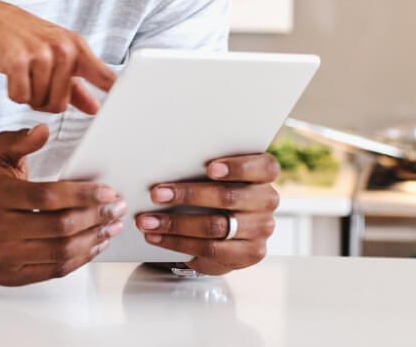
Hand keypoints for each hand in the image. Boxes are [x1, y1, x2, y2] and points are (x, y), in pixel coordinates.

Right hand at [0, 0, 117, 112]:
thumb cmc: (20, 37)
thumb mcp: (53, 53)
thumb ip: (75, 83)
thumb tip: (96, 107)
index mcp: (77, 47)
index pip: (106, 77)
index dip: (118, 95)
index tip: (135, 108)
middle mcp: (63, 49)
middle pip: (62, 104)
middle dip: (45, 100)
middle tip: (33, 78)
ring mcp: (41, 54)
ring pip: (41, 103)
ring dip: (28, 95)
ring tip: (22, 72)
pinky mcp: (18, 61)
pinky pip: (21, 97)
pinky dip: (14, 92)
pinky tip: (10, 72)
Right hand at [0, 125, 126, 285]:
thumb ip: (19, 140)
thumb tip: (42, 130)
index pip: (48, 197)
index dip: (82, 194)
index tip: (109, 192)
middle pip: (59, 227)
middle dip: (96, 217)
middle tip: (118, 209)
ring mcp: (2, 256)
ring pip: (60, 252)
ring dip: (93, 240)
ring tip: (112, 227)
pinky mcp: (9, 275)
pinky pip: (53, 271)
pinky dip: (80, 259)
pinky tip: (95, 244)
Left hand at [134, 152, 279, 274]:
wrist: (231, 229)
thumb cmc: (217, 188)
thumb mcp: (218, 174)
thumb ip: (204, 166)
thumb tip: (165, 161)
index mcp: (264, 174)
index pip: (263, 167)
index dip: (237, 167)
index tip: (210, 169)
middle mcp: (267, 201)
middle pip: (229, 197)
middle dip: (188, 195)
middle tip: (157, 194)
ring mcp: (260, 230)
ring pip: (215, 226)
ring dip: (175, 223)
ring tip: (148, 221)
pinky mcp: (248, 254)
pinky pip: (209, 249)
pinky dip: (177, 242)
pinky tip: (157, 237)